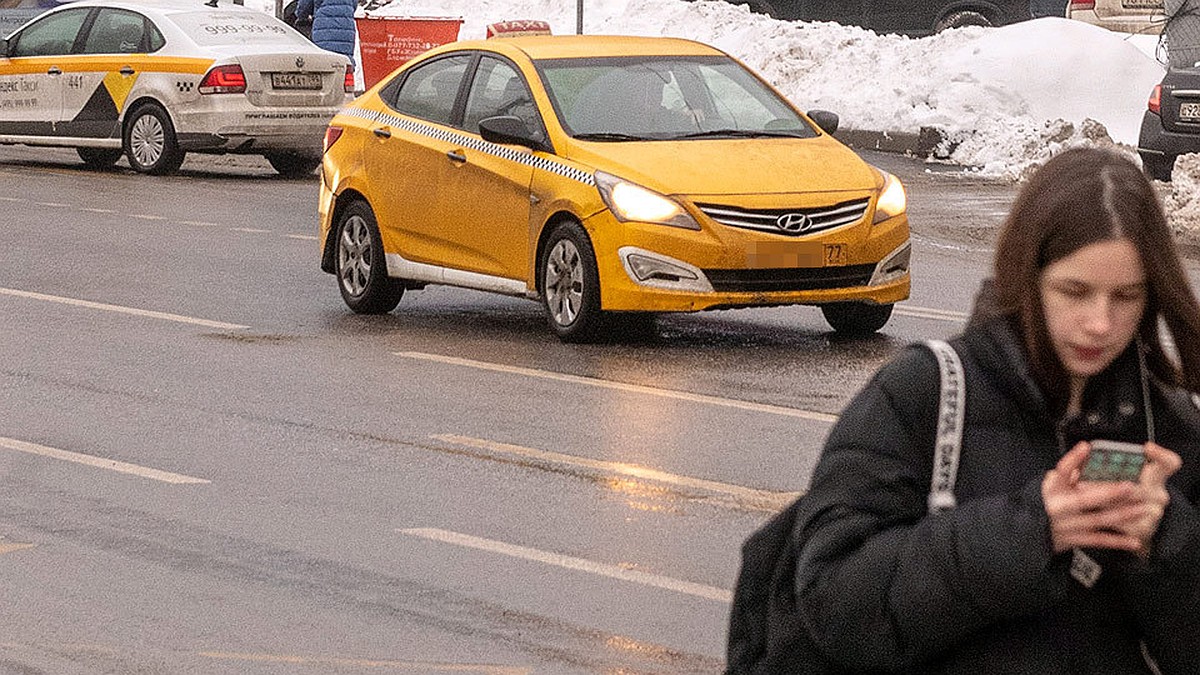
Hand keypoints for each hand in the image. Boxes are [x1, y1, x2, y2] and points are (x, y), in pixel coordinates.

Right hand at [1042, 441, 1180, 553]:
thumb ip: (1067, 474)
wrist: (1029, 533)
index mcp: (1052, 489)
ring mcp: (1068, 525)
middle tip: (1130, 486)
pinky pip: (1099, 541)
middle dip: (1109, 493)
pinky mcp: (1074, 540)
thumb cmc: (1047, 503)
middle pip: (1085, 499)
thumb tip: (1086, 458)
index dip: (1073, 459)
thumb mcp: (1050, 485)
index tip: (1086, 447)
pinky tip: (1134, 541)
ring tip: (1143, 509)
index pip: (1061, 471)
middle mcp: (1060, 507)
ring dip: (1122, 515)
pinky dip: (1117, 542)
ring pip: (1098, 520)